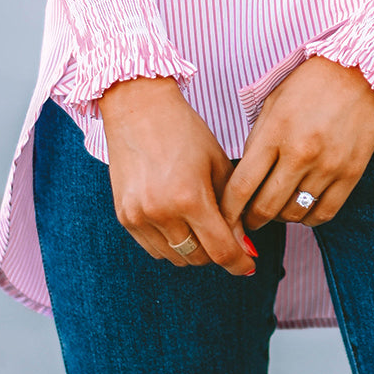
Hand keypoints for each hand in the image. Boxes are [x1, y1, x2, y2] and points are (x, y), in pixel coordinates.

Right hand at [98, 76, 255, 274]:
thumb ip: (232, 206)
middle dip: (217, 252)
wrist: (139, 108)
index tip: (249, 264)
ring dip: (194, 249)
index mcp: (190, 197)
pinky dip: (171, 243)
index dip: (239, 262)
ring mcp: (139, 217)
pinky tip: (179, 221)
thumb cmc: (185, 130)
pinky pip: (154, 248)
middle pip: (198, 258)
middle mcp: (161, 212)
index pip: (220, 249)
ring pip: (176, 257)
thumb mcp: (217, 163)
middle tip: (226, 234)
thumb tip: (244, 244)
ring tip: (201, 224)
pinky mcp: (124, 217)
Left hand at [221, 56, 373, 232]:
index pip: (242, 186)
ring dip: (280, 217)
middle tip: (249, 218)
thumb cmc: (313, 83)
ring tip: (277, 207)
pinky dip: (308, 218)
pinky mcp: (351, 174)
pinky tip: (302, 207)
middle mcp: (301, 152)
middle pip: (266, 207)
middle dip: (252, 219)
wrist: (362, 71)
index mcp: (276, 131)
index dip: (229, 210)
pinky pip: (323, 213)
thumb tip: (245, 179)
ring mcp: (328, 166)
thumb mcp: (275, 102)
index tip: (226, 217)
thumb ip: (258, 140)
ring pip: (293, 214)